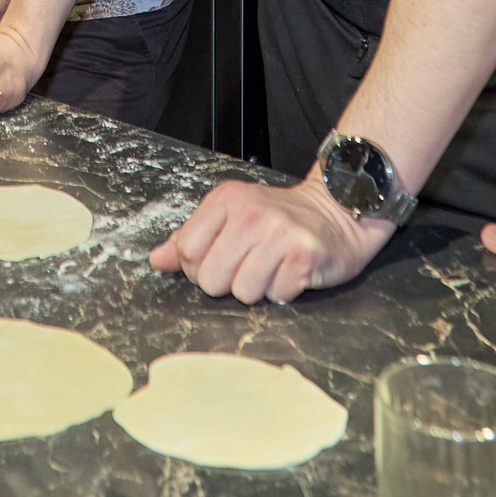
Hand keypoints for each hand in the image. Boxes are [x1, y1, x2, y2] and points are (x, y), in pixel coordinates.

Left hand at [149, 176, 394, 304]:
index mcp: (226, 200)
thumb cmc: (280, 219)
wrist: (338, 212)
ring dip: (257, 289)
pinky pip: (276, 296)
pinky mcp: (304, 256)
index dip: (198, 267)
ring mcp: (279, 234)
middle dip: (227, 282)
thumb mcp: (231, 217)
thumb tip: (157, 260)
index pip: (186, 251)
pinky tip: (291, 271)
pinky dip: (283, 291)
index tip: (219, 259)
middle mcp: (251, 213)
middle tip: (249, 265)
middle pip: (210, 279)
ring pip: (242, 292)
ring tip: (272, 268)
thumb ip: (191, 238)